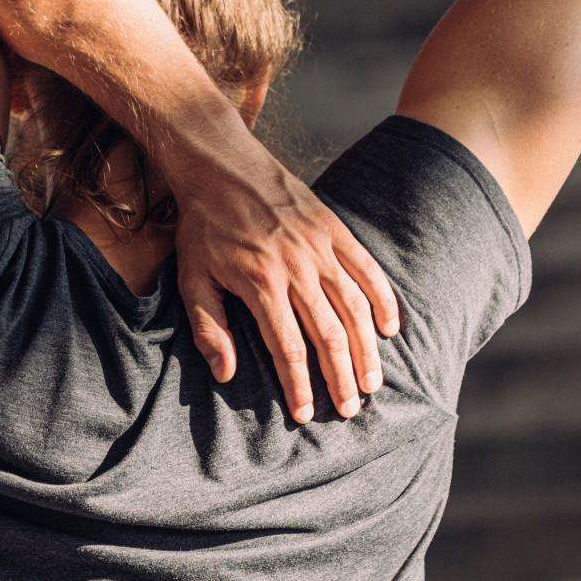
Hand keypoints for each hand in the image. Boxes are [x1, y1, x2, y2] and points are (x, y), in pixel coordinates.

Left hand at [170, 144, 399, 422]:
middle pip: (328, 334)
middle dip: (340, 378)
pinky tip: (388, 328)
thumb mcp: (191, 277)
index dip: (299, 386)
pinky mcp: (334, 228)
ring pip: (353, 307)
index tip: (306, 415)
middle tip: (349, 410)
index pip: (287, 348)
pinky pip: (367, 269)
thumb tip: (226, 375)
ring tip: (372, 382)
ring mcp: (320, 246)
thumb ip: (209, 327)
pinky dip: (382, 299)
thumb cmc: (204, 227)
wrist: (221, 165)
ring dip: (366, 349)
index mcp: (260, 284)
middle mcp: (296, 267)